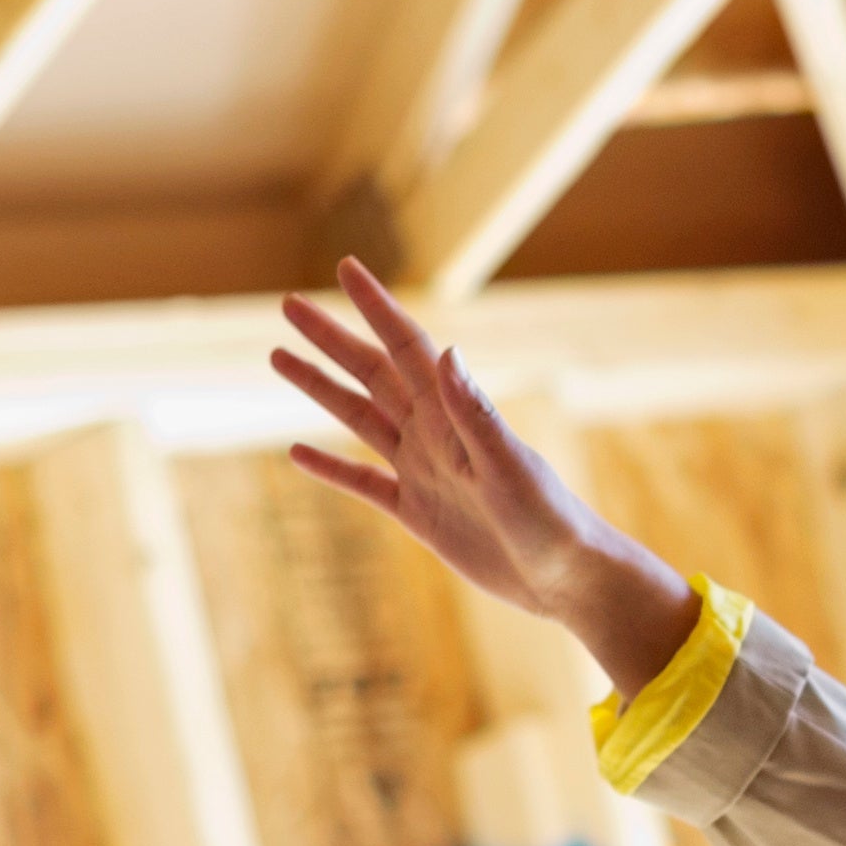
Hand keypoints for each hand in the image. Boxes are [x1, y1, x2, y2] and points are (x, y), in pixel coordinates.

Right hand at [273, 259, 700, 690]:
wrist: (566, 579)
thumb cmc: (551, 520)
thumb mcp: (510, 466)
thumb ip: (476, 413)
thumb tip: (448, 351)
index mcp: (455, 415)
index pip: (407, 348)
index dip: (376, 307)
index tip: (347, 266)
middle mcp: (435, 434)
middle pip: (372, 374)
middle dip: (331, 338)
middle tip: (289, 304)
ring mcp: (423, 472)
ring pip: (359, 418)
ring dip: (321, 388)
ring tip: (279, 356)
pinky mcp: (418, 513)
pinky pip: (363, 483)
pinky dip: (330, 467)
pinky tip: (298, 452)